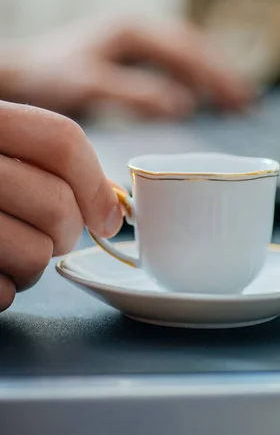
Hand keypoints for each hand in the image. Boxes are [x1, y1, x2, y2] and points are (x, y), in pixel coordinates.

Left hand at [0, 17, 252, 117]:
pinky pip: (171, 66)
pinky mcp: (130, 56)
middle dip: (222, 75)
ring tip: (237, 102)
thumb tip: (183, 107)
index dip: (216, 76)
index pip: (187, 51)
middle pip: (194, 49)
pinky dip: (192, 81)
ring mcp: (135, 41)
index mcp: (134, 30)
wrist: (21, 72)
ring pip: (186, 56)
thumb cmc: (50, 75)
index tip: (239, 99)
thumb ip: (135, 94)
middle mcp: (139, 29)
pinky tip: (201, 98)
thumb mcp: (90, 85)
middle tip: (248, 104)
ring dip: (211, 77)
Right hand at [0, 101, 122, 311]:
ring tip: (7, 249)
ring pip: (36, 255)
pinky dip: (2, 290)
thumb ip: (49, 162)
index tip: (108, 217)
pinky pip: (3, 293)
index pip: (60, 141)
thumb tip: (113, 203)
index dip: (96, 183)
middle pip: (58, 206)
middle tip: (50, 232)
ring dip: (32, 263)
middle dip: (67, 231)